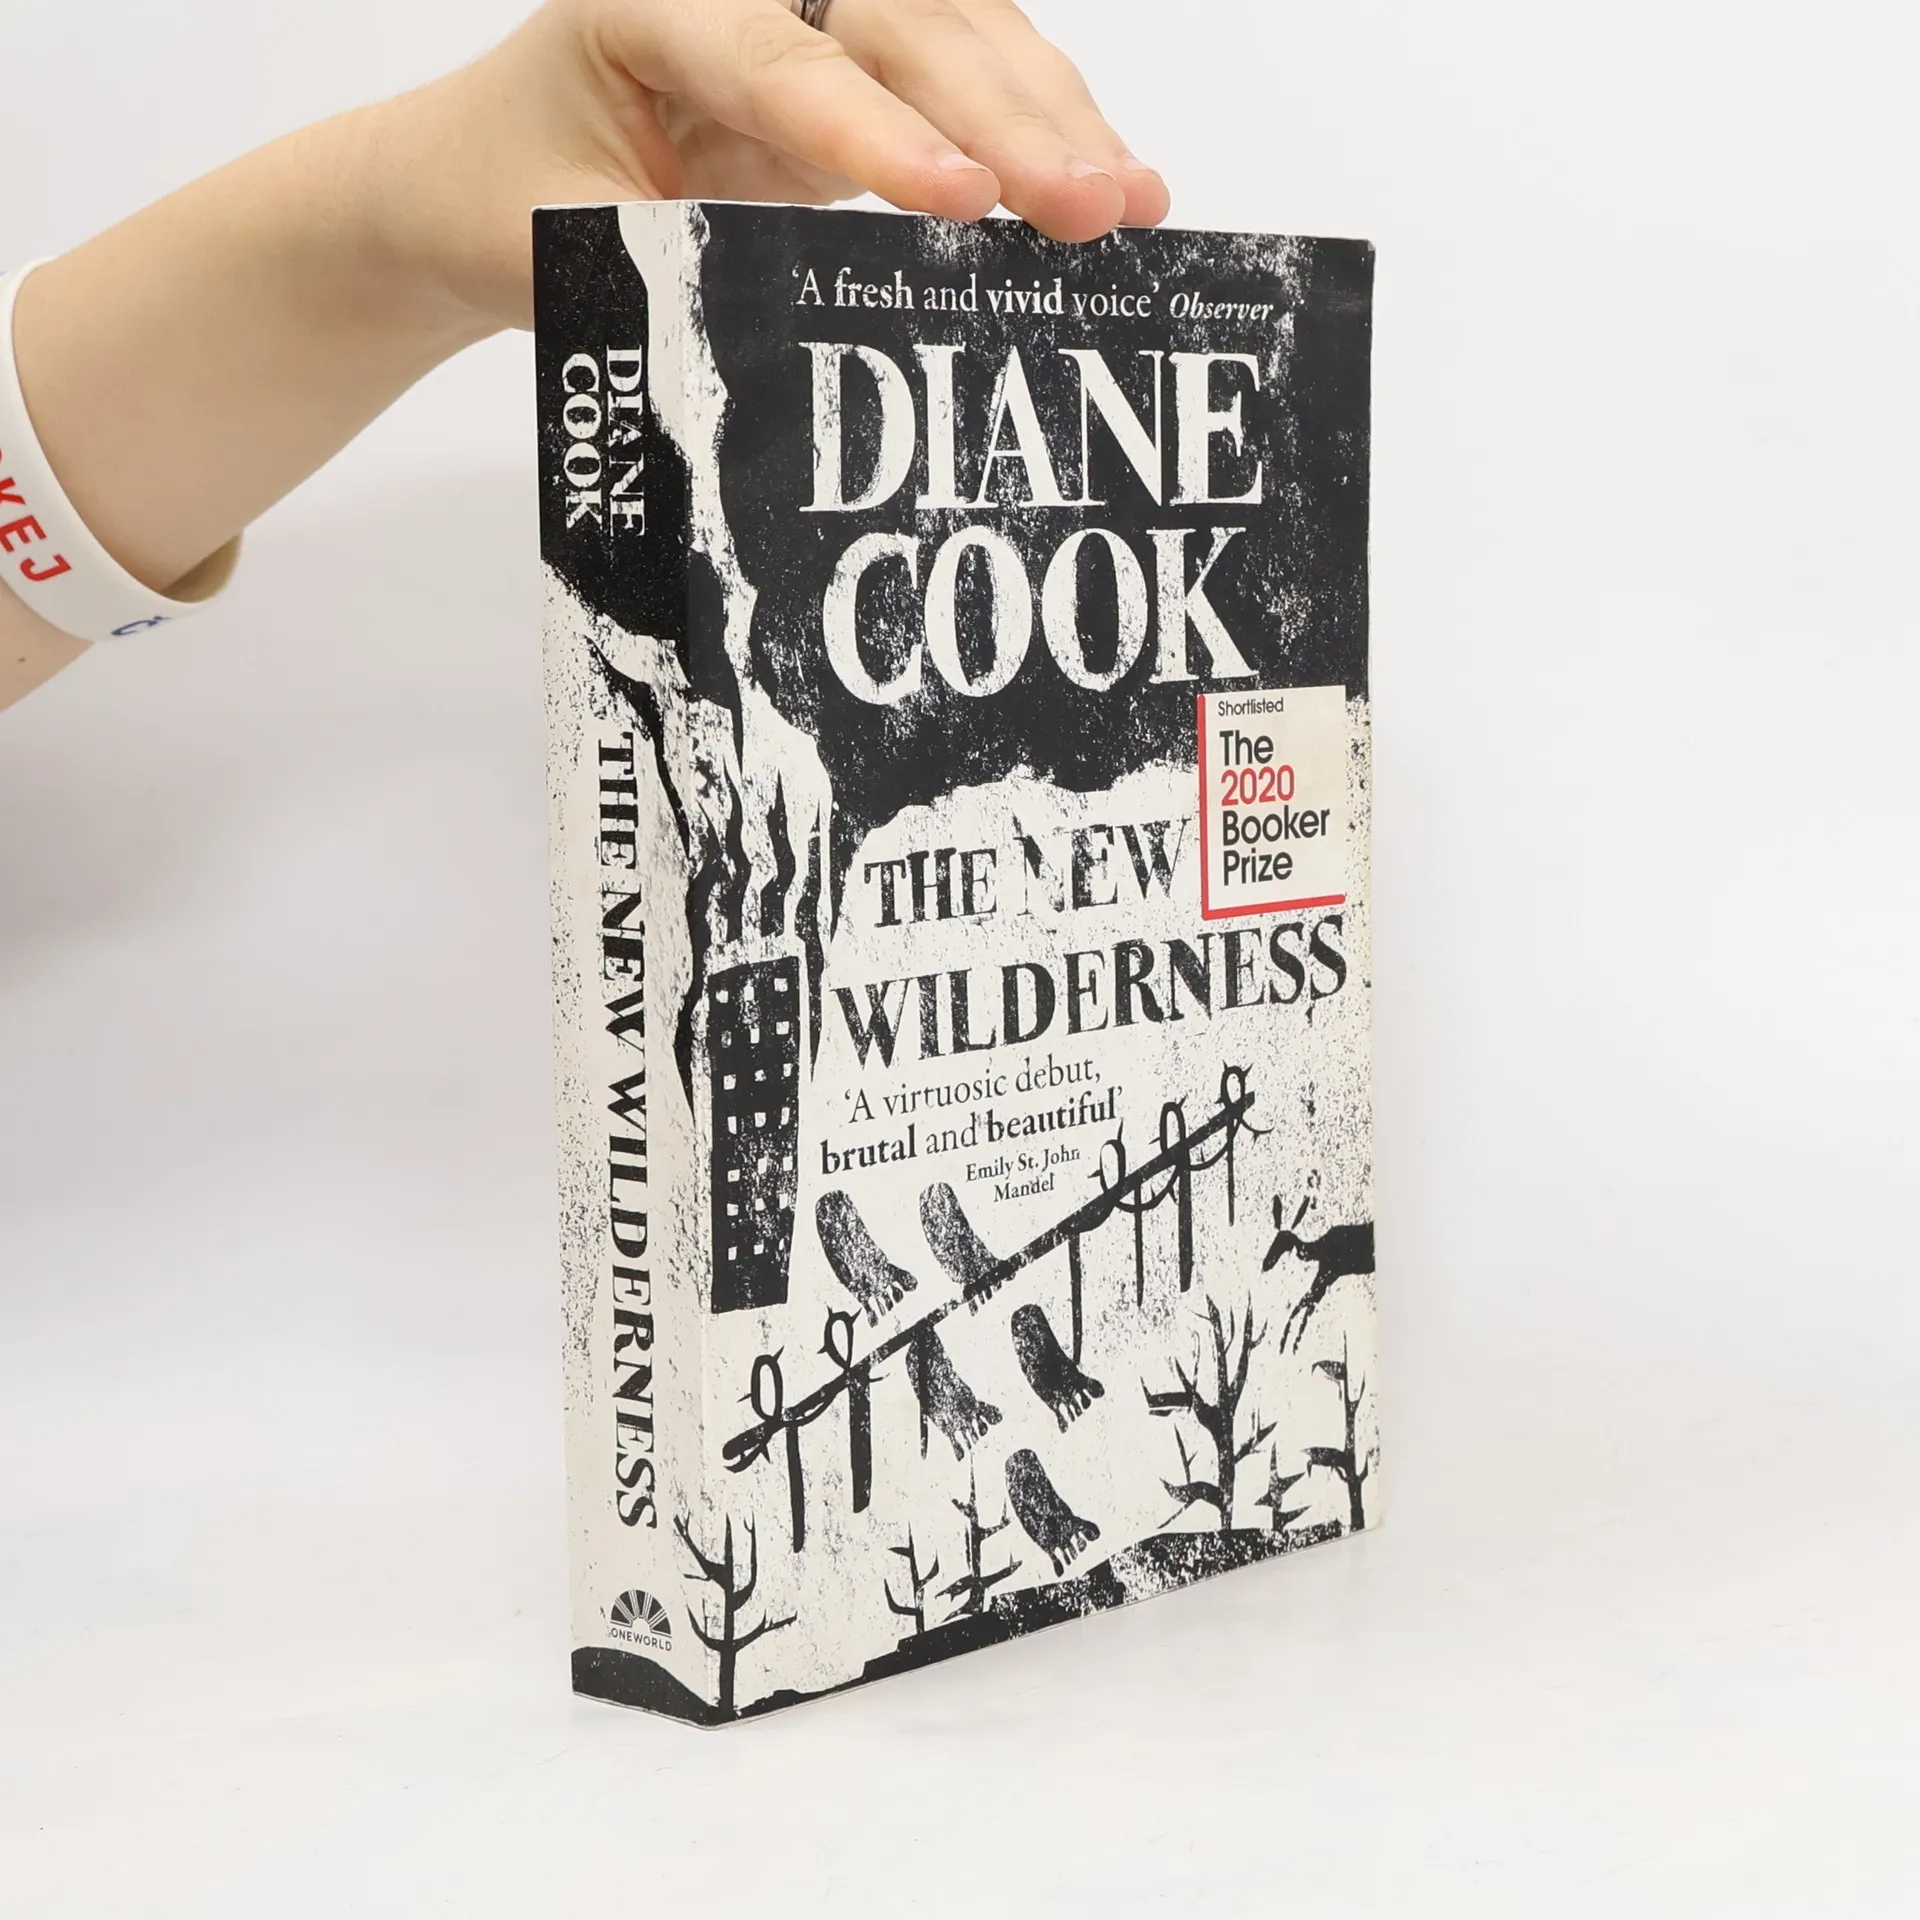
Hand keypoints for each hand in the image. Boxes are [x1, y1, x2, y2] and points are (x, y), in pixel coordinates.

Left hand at [380, 0, 1170, 329]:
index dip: (879, 133)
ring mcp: (809, 7)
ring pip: (957, 31)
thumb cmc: (509, 199)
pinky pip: (962, 74)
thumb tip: (805, 328)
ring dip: (1051, 118)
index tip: (963, 203)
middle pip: (903, 23)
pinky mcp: (853, 58)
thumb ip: (674, 267)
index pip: (780, 59)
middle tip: (1095, 207)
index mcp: (645, 1)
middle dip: (1008, 121)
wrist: (479, 175)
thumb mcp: (564, 247)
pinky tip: (1104, 180)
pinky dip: (1035, 128)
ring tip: (1133, 203)